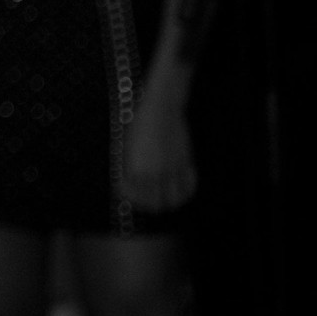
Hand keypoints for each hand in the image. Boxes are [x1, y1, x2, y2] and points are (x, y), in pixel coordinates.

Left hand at [122, 82, 197, 214]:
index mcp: (135, 168)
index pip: (133, 195)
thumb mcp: (128, 145)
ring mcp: (171, 168)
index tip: (129, 193)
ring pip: (174, 199)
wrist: (161, 110)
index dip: (131, 197)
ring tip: (163, 198)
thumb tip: (131, 180)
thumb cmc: (140, 125)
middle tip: (146, 200)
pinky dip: (184, 192)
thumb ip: (131, 165)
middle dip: (149, 205)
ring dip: (168, 202)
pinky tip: (177, 188)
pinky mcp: (185, 162)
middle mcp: (154, 172)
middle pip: (154, 203)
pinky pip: (188, 186)